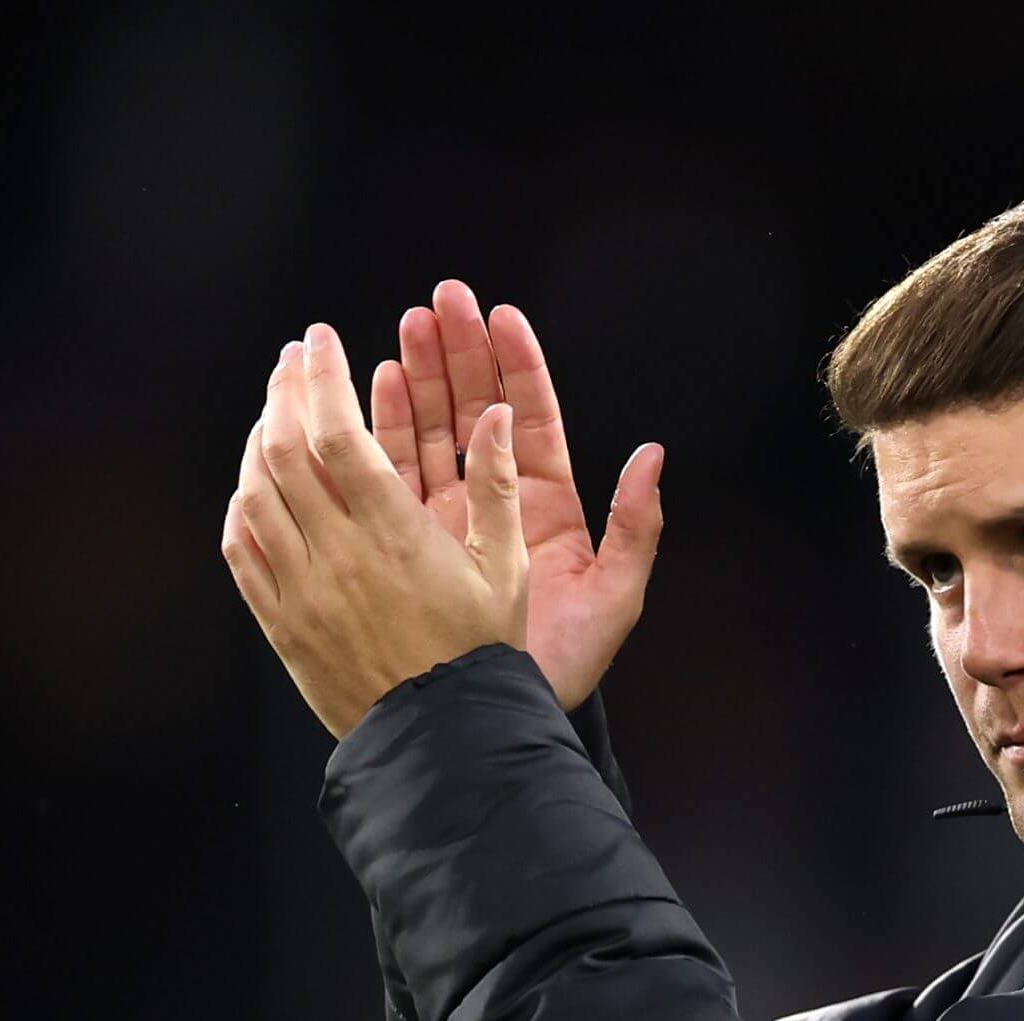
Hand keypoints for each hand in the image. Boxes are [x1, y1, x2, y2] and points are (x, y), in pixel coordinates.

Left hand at [222, 324, 525, 739]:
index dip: (322, 379)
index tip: (321, 342)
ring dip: (257, 441)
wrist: (440, 740)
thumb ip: (498, 488)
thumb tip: (497, 415)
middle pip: (283, 451)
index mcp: (394, 535)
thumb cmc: (480, 656)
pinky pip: (242, 548)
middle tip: (295, 360)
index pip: (336, 434)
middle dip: (284, 392)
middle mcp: (337, 557)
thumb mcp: (507, 570)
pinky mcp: (281, 623)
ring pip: (254, 494)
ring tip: (275, 410)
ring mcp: (301, 591)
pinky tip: (255, 483)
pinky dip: (242, 502)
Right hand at [370, 279, 662, 710]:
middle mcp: (496, 503)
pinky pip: (391, 474)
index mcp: (548, 505)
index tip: (500, 314)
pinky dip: (380, 431)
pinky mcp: (408, 539)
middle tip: (439, 301)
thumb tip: (654, 456)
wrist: (502, 715)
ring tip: (401, 330)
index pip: (531, 417)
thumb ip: (637, 526)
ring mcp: (448, 517)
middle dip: (456, 354)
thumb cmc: (567, 663)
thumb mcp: (616, 595)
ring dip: (415, 379)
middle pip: (474, 409)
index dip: (515, 364)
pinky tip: (370, 390)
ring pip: (429, 432)